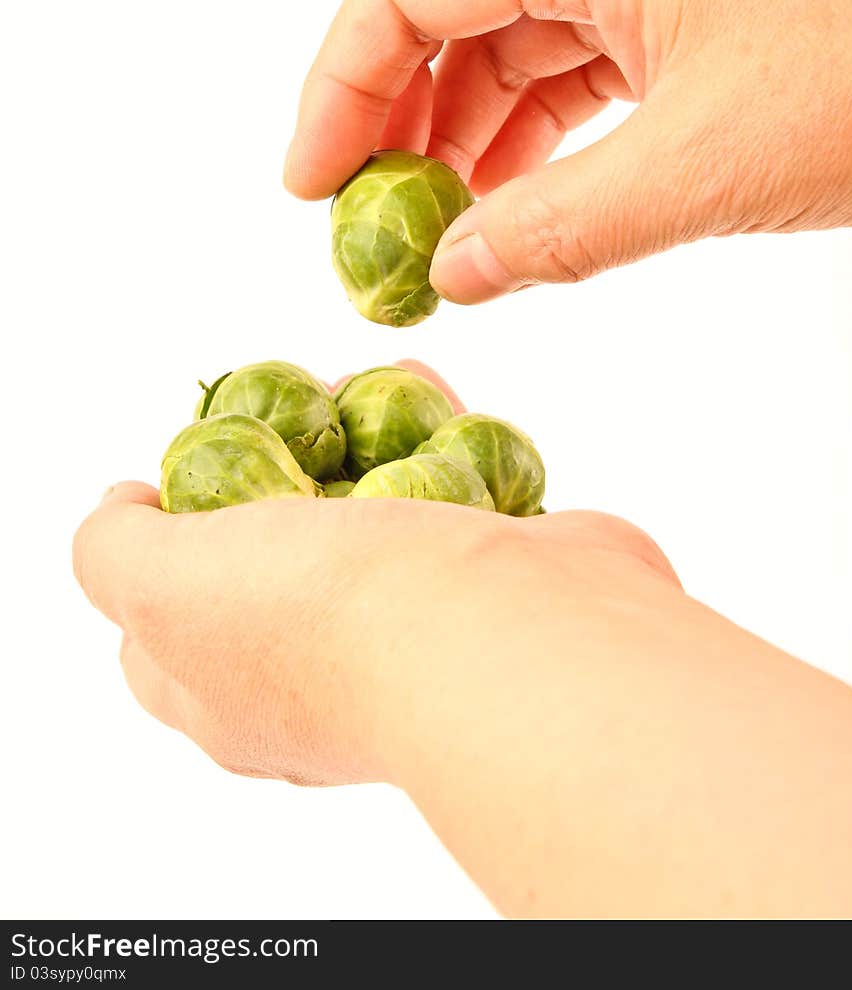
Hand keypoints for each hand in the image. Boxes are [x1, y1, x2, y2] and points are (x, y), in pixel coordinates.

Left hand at [74, 362, 851, 916]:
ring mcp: (413, 627)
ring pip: (368, 514)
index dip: (161, 542)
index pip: (165, 624)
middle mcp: (321, 669)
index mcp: (233, 693)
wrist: (516, 637)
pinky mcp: (489, 581)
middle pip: (273, 548)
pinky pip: (451, 494)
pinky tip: (430, 389)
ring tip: (359, 381)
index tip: (188, 470)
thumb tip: (120, 512)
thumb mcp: (163, 586)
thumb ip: (112, 552)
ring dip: (362, 439)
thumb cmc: (333, 621)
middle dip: (277, 463)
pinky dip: (438, 435)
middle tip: (284, 410)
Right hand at [284, 0, 851, 302]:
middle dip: (375, 82)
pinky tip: (506, 204)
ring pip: (494, 26)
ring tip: (427, 223)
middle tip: (353, 190)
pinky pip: (559, 63)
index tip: (312, 184)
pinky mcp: (672, 17)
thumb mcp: (702, 172)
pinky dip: (517, 132)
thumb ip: (559, 228)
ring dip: (446, 119)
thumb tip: (448, 275)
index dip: (337, 82)